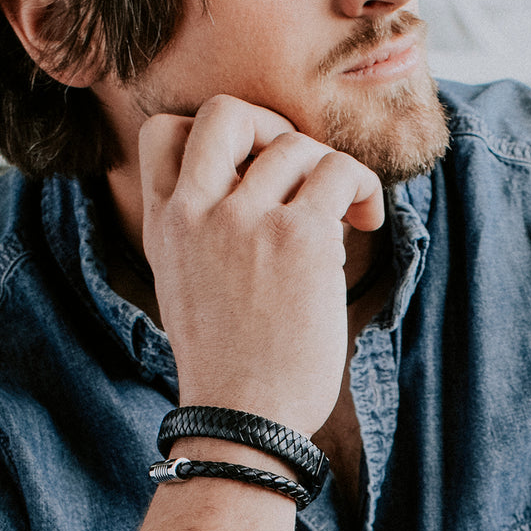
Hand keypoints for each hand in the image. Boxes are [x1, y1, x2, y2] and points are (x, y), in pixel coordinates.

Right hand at [138, 94, 382, 435]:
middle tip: (302, 171)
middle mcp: (198, 211)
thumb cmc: (231, 365)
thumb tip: (273, 182)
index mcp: (164, 224)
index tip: (253, 171)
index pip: (165, 132)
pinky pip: (341, 173)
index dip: (216, 137)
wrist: (245, 419)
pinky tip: (366, 224)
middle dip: (274, 127)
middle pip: (228, 111)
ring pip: (299, 145)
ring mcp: (247, 219)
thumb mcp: (187, 284)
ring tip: (345, 216)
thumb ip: (206, 229)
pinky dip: (362, 189)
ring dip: (332, 173)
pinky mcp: (301, 236)